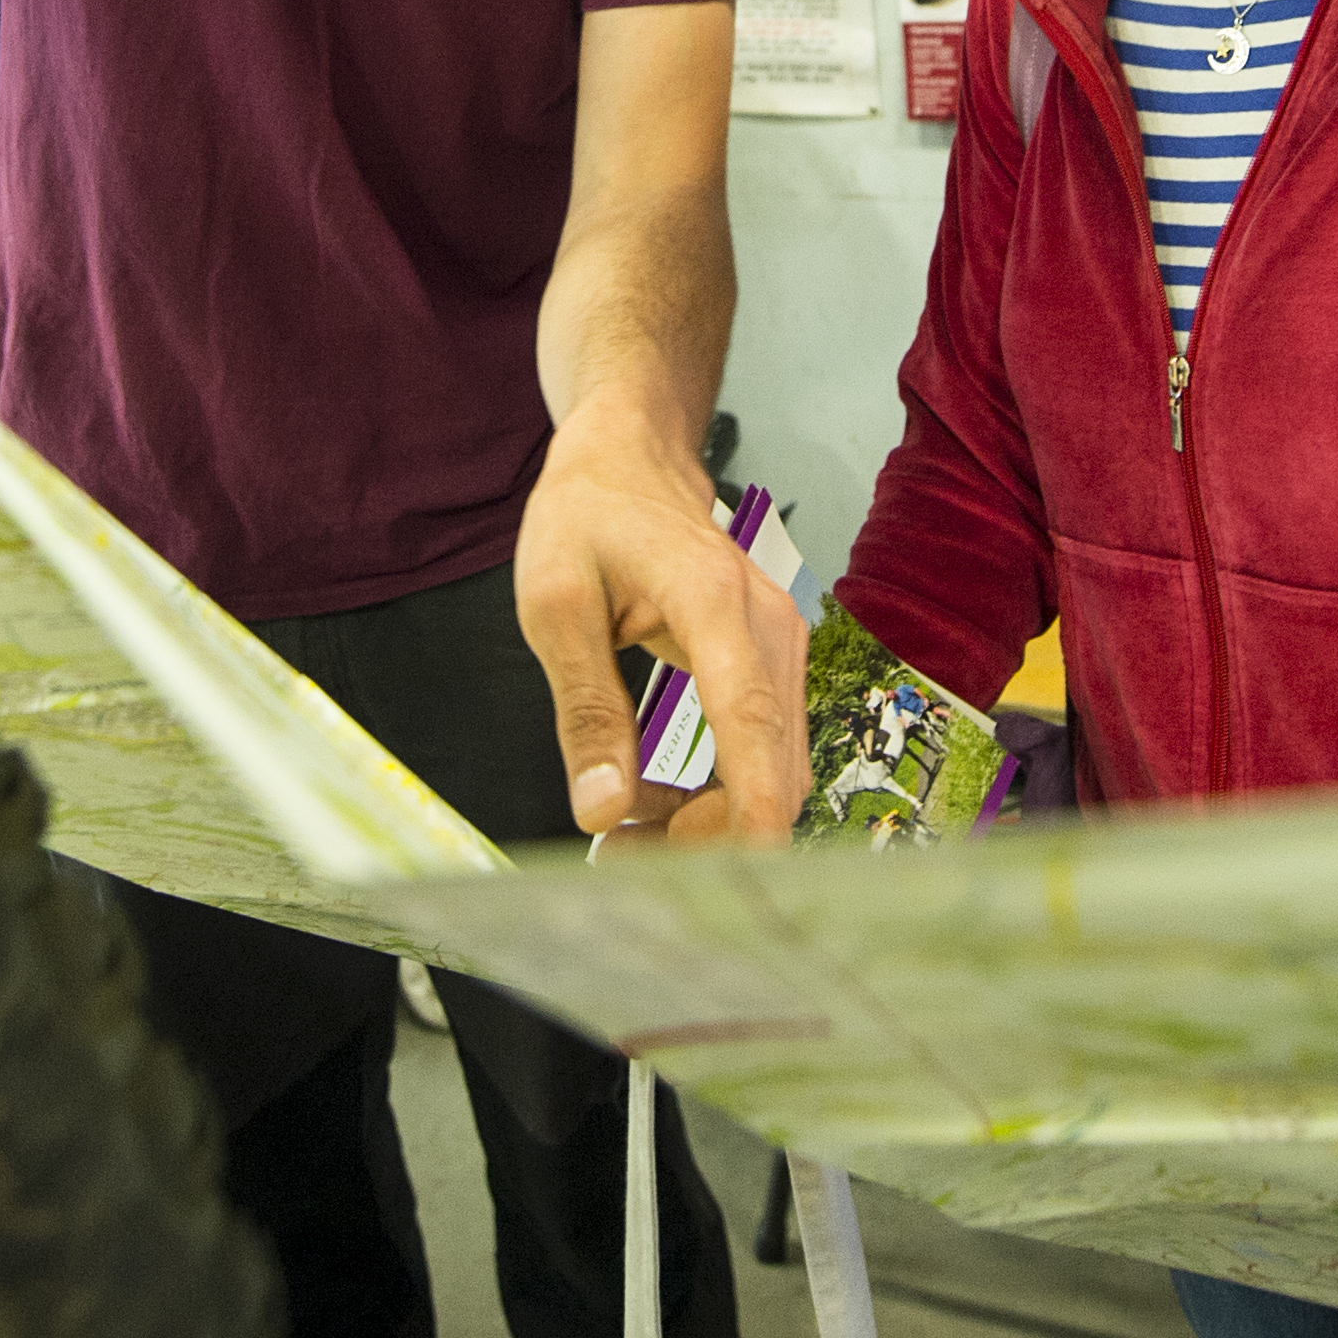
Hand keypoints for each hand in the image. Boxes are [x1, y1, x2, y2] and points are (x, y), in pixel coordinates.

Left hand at [515, 416, 807, 850]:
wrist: (632, 457)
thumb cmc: (588, 515)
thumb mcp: (555, 607)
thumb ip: (583, 711)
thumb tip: (601, 812)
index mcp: (713, 604)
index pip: (750, 724)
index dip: (749, 810)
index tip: (729, 880)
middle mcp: (769, 627)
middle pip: (771, 768)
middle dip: (706, 837)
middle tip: (616, 860)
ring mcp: (782, 646)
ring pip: (772, 771)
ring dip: (708, 819)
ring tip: (622, 830)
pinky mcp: (775, 665)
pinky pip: (761, 751)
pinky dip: (715, 788)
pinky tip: (651, 792)